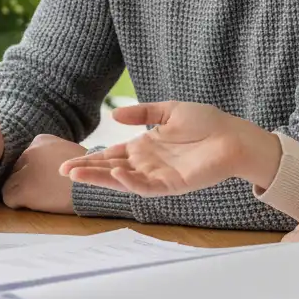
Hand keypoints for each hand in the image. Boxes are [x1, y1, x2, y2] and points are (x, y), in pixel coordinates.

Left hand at [2, 134, 81, 213]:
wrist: (94, 189)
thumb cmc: (86, 176)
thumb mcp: (70, 156)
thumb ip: (53, 157)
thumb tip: (41, 170)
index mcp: (42, 140)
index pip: (26, 157)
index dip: (34, 170)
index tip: (47, 178)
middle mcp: (30, 151)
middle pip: (16, 169)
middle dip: (26, 179)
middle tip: (44, 189)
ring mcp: (25, 170)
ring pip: (10, 182)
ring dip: (21, 191)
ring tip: (41, 197)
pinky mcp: (23, 189)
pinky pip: (8, 197)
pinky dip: (17, 203)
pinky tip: (34, 204)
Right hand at [59, 101, 281, 196]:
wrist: (234, 136)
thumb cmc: (207, 123)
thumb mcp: (169, 111)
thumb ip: (143, 112)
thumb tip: (115, 116)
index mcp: (145, 147)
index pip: (112, 155)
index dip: (91, 158)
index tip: (69, 162)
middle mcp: (148, 164)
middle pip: (111, 169)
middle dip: (88, 171)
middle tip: (64, 171)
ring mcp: (159, 176)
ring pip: (123, 181)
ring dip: (101, 179)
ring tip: (78, 175)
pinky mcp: (173, 184)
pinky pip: (147, 187)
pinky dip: (130, 183)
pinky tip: (116, 175)